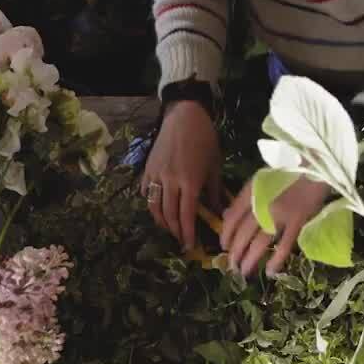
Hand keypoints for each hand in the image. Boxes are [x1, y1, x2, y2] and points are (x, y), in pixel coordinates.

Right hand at [140, 100, 221, 250]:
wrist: (184, 116)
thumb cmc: (205, 140)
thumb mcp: (215, 167)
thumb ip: (214, 191)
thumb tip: (217, 213)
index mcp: (189, 183)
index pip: (187, 216)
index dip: (188, 233)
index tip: (190, 246)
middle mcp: (170, 182)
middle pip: (169, 215)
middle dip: (175, 231)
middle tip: (181, 240)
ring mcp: (156, 175)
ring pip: (154, 206)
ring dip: (161, 221)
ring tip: (169, 228)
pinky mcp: (147, 168)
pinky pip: (146, 191)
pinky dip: (150, 203)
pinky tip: (157, 209)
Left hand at [221, 175, 330, 276]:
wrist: (315, 166)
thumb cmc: (288, 171)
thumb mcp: (261, 179)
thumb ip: (245, 197)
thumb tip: (227, 216)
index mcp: (252, 192)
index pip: (232, 217)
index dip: (225, 234)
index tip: (223, 247)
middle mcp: (262, 204)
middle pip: (243, 233)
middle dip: (236, 252)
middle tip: (232, 266)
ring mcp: (281, 215)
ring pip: (260, 242)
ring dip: (250, 259)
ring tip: (245, 272)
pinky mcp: (298, 222)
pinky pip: (285, 245)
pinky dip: (276, 260)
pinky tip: (270, 272)